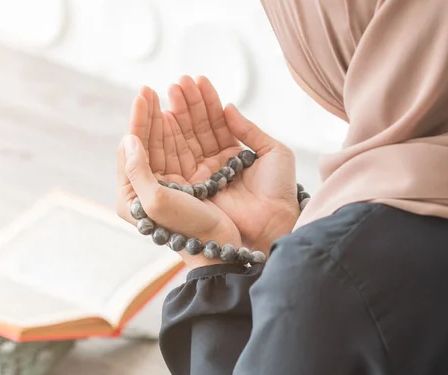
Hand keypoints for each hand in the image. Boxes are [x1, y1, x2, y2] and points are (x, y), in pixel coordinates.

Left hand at [116, 90, 240, 268]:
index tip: (144, 95)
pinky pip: (186, 148)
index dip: (138, 120)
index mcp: (132, 195)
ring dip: (170, 116)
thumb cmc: (188, 227)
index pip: (132, 148)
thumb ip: (137, 170)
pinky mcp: (192, 181)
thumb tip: (128, 140)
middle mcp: (149, 188)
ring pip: (168, 141)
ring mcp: (171, 184)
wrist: (220, 246)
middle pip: (148, 142)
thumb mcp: (156, 201)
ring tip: (173, 92)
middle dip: (151, 113)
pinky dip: (188, 128)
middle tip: (152, 89)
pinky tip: (185, 113)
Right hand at [166, 76, 299, 253]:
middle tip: (178, 81)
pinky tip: (168, 115)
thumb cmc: (279, 191)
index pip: (215, 124)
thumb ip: (249, 130)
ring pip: (186, 140)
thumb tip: (228, 107)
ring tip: (172, 89)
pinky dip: (172, 137)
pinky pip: (179, 158)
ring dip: (178, 114)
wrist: (275, 221)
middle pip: (197, 129)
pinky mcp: (192, 188)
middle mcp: (215, 165)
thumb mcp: (273, 152)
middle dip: (187, 104)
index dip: (207, 102)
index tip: (196, 80)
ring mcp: (202, 176)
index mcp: (233, 156)